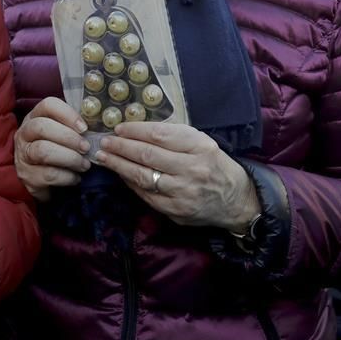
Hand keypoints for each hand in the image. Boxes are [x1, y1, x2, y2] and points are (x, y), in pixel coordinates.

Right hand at [14, 97, 90, 201]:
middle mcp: (24, 133)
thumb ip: (73, 126)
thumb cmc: (56, 150)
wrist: (41, 180)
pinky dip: (67, 176)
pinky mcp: (28, 177)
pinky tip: (76, 177)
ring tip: (84, 164)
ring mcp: (23, 156)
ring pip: (43, 151)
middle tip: (86, 147)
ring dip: (70, 158)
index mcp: (34, 117)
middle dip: (69, 137)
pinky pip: (48, 174)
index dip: (67, 114)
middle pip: (42, 127)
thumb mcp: (60, 133)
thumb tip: (97, 125)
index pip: (48, 105)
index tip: (84, 128)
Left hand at [95, 122, 259, 230]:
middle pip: (147, 155)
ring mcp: (184, 192)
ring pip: (143, 176)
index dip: (135, 131)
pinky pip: (146, 195)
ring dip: (119, 165)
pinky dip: (130, 183)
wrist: (237, 201)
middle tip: (104, 142)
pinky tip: (120, 174)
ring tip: (104, 157)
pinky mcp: (177, 211)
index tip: (118, 128)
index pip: (160, 136)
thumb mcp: (201, 142)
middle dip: (121, 147)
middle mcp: (192, 169)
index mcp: (200, 147)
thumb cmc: (214, 165)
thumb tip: (137, 129)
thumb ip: (174, 135)